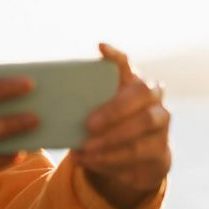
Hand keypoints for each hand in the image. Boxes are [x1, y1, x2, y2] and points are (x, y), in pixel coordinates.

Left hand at [72, 43, 170, 208]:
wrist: (132, 160)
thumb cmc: (107, 129)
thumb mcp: (95, 114)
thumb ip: (82, 102)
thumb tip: (47, 96)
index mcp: (133, 83)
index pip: (126, 63)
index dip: (116, 55)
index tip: (99, 47)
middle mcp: (154, 100)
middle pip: (141, 95)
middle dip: (114, 111)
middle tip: (88, 125)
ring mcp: (161, 126)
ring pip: (141, 130)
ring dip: (110, 143)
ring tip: (84, 150)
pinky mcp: (160, 152)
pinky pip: (137, 156)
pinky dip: (110, 160)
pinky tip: (90, 161)